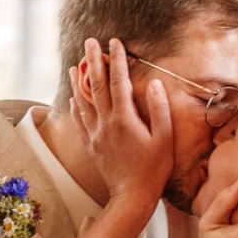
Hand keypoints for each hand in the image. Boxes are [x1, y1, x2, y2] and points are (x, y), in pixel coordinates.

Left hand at [72, 39, 172, 215]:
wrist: (131, 196)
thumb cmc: (153, 169)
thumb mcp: (164, 138)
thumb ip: (159, 108)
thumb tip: (154, 83)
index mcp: (124, 117)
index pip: (118, 80)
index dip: (117, 59)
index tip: (114, 41)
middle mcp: (106, 122)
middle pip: (96, 85)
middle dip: (92, 61)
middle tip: (89, 42)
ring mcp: (95, 134)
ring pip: (83, 101)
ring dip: (78, 81)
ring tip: (73, 66)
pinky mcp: (91, 146)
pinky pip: (80, 122)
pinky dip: (75, 107)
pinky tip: (73, 98)